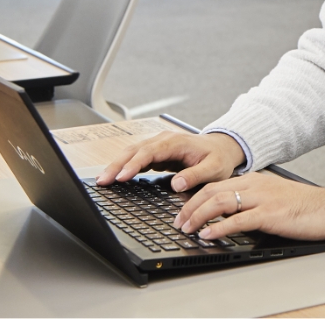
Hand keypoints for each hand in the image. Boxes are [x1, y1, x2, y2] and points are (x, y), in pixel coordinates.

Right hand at [96, 131, 244, 190]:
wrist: (223, 148)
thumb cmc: (218, 158)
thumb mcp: (214, 169)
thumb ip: (196, 175)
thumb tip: (176, 184)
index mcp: (176, 142)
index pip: (150, 152)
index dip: (134, 164)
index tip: (121, 177)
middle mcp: (164, 140)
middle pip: (135, 151)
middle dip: (117, 165)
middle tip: (102, 181)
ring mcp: (158, 145)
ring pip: (132, 153)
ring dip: (116, 165)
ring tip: (101, 181)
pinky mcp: (156, 153)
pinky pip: (135, 158)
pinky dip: (123, 166)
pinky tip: (113, 178)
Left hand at [174, 171, 324, 241]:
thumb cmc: (301, 206)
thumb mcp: (272, 197)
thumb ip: (250, 200)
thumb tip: (227, 214)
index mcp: (254, 180)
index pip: (216, 184)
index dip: (196, 197)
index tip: (183, 210)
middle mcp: (255, 185)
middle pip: (213, 191)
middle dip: (190, 206)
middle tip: (178, 221)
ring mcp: (262, 198)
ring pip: (220, 202)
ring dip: (199, 216)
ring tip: (187, 228)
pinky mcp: (269, 214)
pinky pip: (238, 220)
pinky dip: (219, 228)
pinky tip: (208, 235)